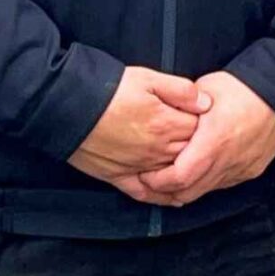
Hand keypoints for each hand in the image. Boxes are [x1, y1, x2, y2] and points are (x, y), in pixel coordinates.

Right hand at [68, 66, 211, 203]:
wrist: (67, 107)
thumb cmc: (107, 89)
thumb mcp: (148, 78)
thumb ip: (181, 91)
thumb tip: (207, 104)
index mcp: (166, 124)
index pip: (199, 130)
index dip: (204, 124)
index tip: (206, 119)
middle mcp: (156, 151)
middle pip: (189, 154)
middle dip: (198, 148)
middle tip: (204, 143)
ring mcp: (138, 166)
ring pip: (171, 176)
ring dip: (184, 173)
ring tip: (194, 168)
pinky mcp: (118, 177)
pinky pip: (145, 193)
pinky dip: (160, 196)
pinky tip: (172, 197)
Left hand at [135, 71, 274, 206]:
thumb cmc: (244, 87)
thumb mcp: (204, 89)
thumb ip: (181, 108)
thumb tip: (162, 116)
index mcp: (213, 142)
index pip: (177, 178)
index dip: (156, 181)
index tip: (144, 173)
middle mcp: (227, 161)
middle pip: (188, 193)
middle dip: (165, 191)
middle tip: (151, 180)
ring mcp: (241, 169)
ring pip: (204, 191)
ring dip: (186, 188)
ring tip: (171, 176)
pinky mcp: (251, 170)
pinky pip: (222, 184)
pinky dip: (207, 181)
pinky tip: (199, 170)